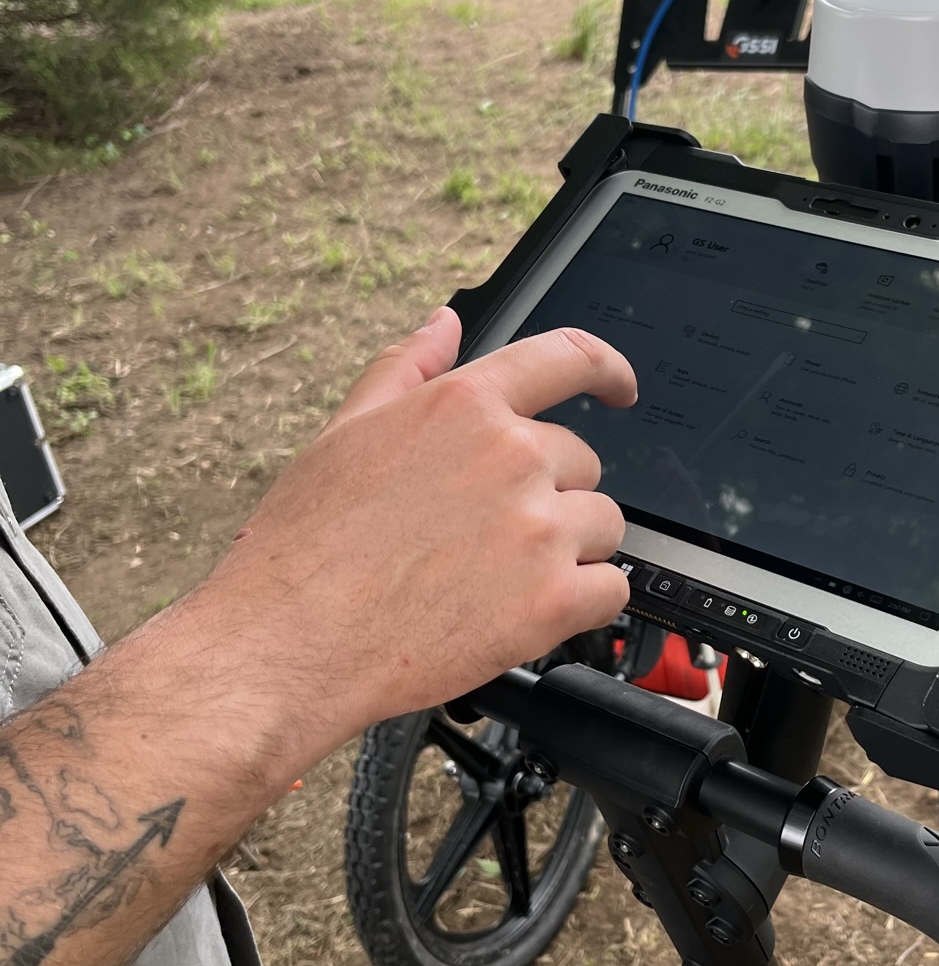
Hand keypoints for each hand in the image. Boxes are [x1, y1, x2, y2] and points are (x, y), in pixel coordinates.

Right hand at [197, 309, 637, 756]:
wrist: (292, 641)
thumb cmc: (308, 544)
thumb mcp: (346, 431)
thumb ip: (407, 368)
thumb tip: (444, 323)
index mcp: (465, 406)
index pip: (567, 359)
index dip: (607, 370)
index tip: (620, 388)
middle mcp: (512, 456)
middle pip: (582, 463)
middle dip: (548, 495)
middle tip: (486, 537)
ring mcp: (538, 528)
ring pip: (602, 526)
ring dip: (569, 550)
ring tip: (498, 578)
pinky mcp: (553, 599)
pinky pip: (612, 590)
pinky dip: (584, 604)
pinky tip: (530, 612)